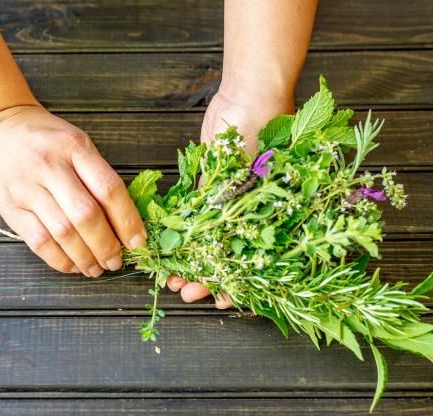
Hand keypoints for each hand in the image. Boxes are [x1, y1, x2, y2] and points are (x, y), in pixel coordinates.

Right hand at [0, 105, 146, 276]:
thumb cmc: (46, 138)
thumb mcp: (77, 143)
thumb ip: (98, 176)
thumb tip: (125, 222)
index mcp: (75, 148)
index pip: (109, 190)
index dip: (128, 221)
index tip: (138, 242)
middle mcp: (50, 166)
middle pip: (86, 216)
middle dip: (106, 246)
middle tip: (116, 262)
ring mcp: (27, 188)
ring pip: (62, 233)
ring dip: (85, 258)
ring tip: (96, 269)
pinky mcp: (10, 207)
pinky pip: (38, 241)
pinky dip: (59, 259)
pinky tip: (72, 265)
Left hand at [167, 88, 293, 307]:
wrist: (250, 92)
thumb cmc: (265, 130)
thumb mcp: (252, 174)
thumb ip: (232, 207)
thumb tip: (211, 247)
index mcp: (271, 216)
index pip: (252, 263)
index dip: (234, 283)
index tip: (216, 299)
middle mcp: (250, 212)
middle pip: (226, 256)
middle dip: (205, 276)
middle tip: (182, 291)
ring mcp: (229, 199)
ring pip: (207, 239)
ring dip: (189, 258)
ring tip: (169, 275)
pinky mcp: (210, 184)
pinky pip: (193, 214)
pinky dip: (180, 231)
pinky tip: (166, 245)